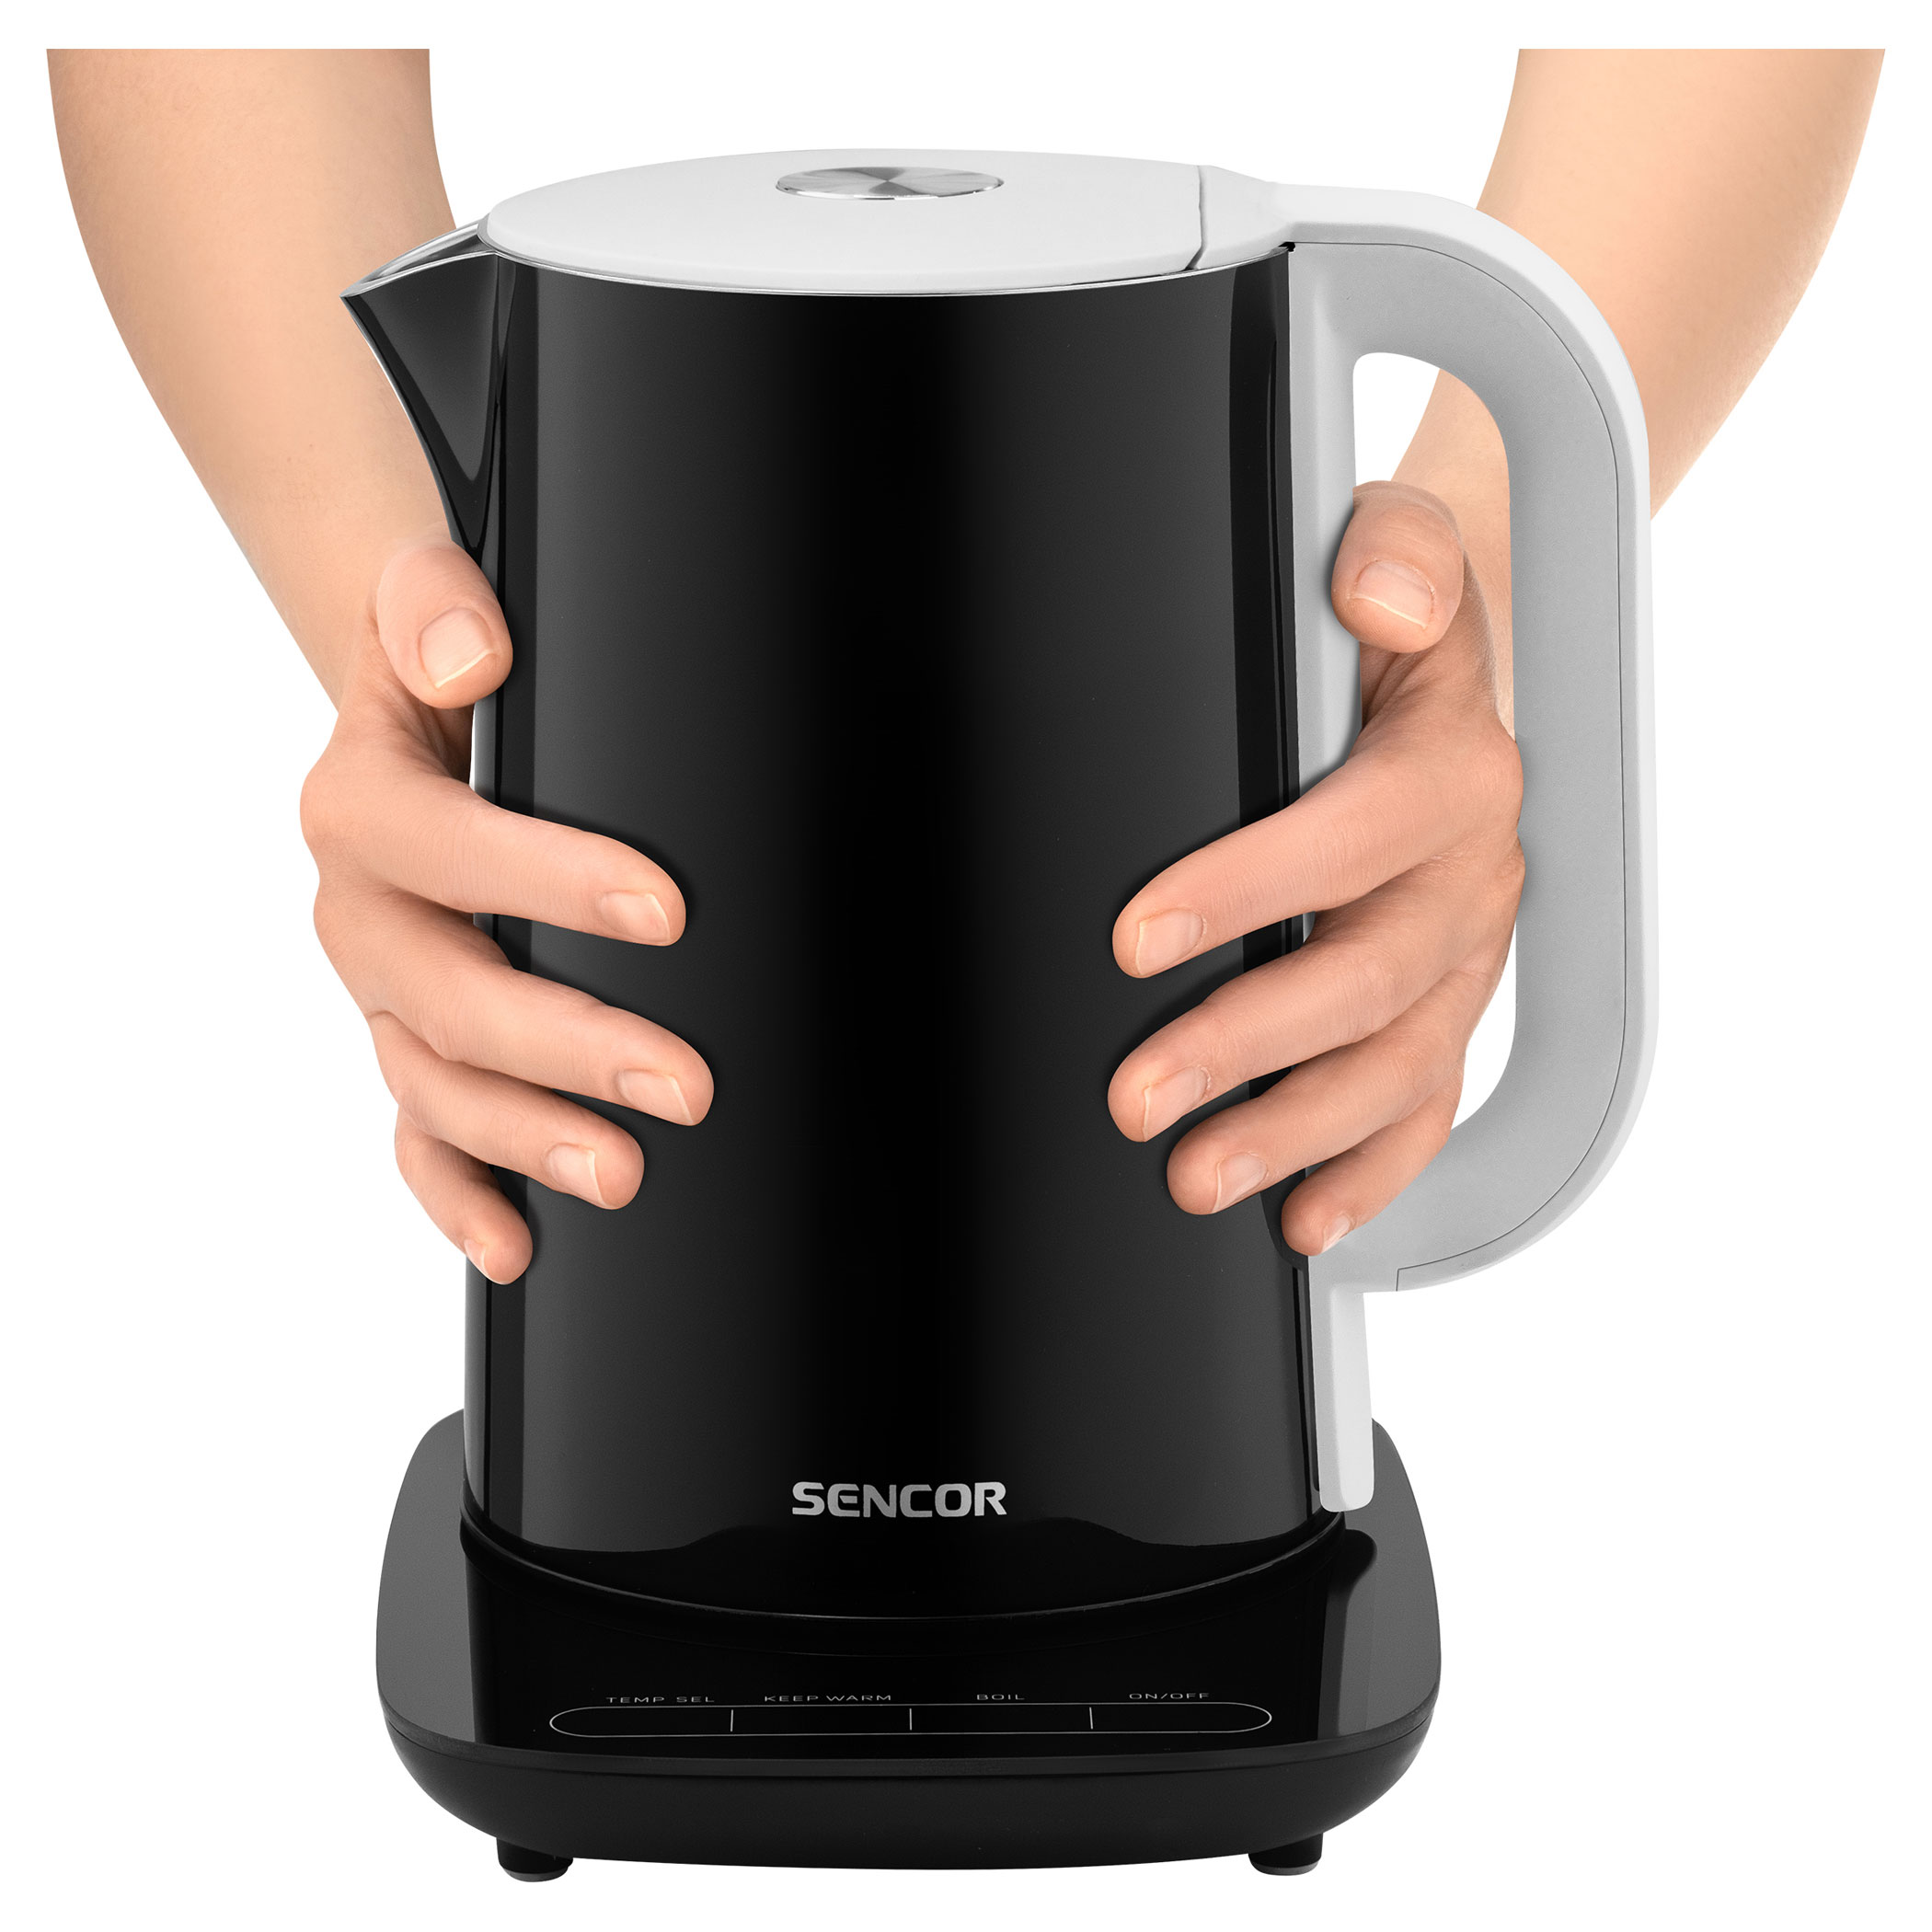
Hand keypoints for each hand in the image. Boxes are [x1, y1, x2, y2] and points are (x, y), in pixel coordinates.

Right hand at [299, 538, 712, 1282]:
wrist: (409, 716)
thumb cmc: (444, 667)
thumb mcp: (430, 601)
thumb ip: (436, 605)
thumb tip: (472, 657)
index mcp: (363, 805)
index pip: (446, 847)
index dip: (548, 880)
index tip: (664, 910)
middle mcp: (362, 911)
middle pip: (448, 996)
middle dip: (569, 1047)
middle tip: (682, 1085)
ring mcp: (384, 993)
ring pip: (437, 1084)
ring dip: (527, 1138)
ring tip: (624, 1173)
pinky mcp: (411, 1042)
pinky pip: (420, 1135)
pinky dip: (460, 1195)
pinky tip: (516, 1244)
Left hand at [1106, 481, 1522, 1256]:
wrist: (1457, 674)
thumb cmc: (1398, 627)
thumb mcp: (1405, 551)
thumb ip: (1398, 558)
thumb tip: (1376, 595)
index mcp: (1451, 772)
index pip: (1350, 838)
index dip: (1247, 890)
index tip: (1137, 940)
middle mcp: (1469, 876)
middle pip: (1367, 980)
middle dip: (1248, 1049)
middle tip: (1141, 1096)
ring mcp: (1465, 956)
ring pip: (1396, 1067)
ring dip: (1296, 1134)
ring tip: (1197, 1176)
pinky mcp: (1450, 1007)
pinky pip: (1427, 1107)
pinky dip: (1369, 1173)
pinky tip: (1301, 1218)